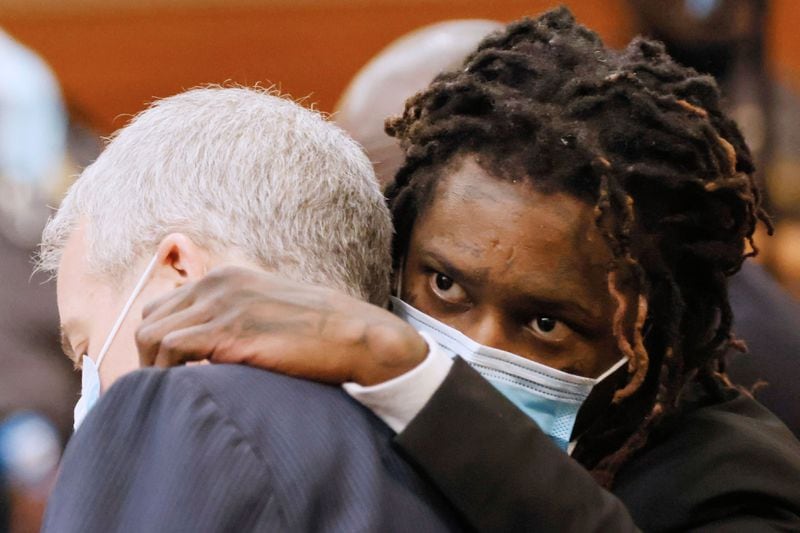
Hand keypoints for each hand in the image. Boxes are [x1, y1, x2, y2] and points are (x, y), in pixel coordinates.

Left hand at [136, 266, 427, 384]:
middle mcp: (218, 284)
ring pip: (150, 335)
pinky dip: (168, 374)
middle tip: (167, 387)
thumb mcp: (273, 310)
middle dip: (150, 356)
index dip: (162, 341)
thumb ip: (241, 316)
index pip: (167, 304)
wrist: (358, 336)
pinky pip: (170, 350)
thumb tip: (213, 346)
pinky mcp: (228, 330)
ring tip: (175, 394)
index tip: (170, 371)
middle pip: (150, 318)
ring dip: (155, 369)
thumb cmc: (322, 332)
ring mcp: (222, 304)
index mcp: (228, 277)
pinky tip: (189, 390)